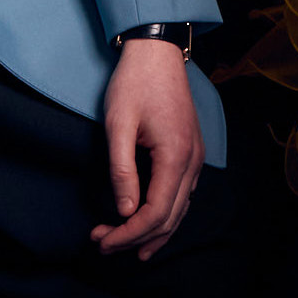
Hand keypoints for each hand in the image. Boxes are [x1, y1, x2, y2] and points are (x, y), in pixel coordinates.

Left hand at [91, 36, 202, 259]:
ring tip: (128, 247)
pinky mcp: (191, 150)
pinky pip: (183, 194)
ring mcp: (195, 156)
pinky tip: (151, 222)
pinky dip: (166, 215)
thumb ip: (122, 170)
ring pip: (180, 210)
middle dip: (136, 238)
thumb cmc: (134, 83)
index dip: (128, 234)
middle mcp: (192, 160)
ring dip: (153, 231)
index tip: (102, 240)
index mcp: (175, 156)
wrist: (156, 51)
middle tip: (104, 245)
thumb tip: (124, 211)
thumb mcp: (118, 125)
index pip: (155, 213)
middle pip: (169, 218)